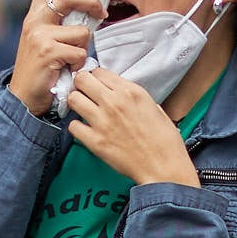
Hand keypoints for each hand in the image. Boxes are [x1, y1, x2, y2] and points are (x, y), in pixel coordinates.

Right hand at [9, 0, 102, 115]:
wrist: (23, 97)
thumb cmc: (40, 70)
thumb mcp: (43, 41)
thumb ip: (58, 25)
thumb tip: (87, 12)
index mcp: (34, 16)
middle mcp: (35, 22)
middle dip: (91, 2)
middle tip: (102, 12)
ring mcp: (40, 36)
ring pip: (81, 32)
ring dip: (83, 48)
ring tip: (71, 60)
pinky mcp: (48, 52)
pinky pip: (79, 52)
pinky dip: (79, 63)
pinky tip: (67, 70)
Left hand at [66, 68, 196, 186]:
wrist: (163, 166)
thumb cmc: (163, 140)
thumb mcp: (154, 106)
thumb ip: (133, 96)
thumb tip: (119, 93)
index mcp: (131, 91)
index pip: (99, 71)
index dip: (95, 78)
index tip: (95, 85)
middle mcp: (114, 102)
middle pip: (81, 80)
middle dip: (80, 85)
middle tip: (84, 94)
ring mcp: (102, 121)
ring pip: (73, 99)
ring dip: (76, 104)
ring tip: (83, 111)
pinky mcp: (95, 141)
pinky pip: (73, 126)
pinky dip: (77, 127)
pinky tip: (85, 130)